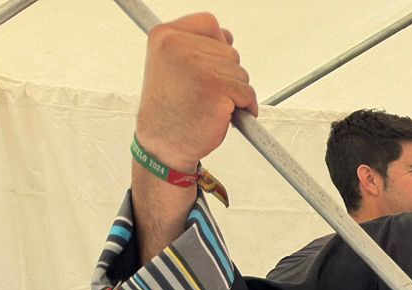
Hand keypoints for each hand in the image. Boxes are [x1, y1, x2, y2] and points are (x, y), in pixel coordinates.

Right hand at [135, 13, 255, 171]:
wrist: (163, 143)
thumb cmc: (170, 108)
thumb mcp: (172, 65)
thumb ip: (196, 46)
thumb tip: (227, 36)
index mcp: (165, 35)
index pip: (210, 24)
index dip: (217, 46)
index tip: (208, 68)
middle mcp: (178, 46)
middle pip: (230, 51)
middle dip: (228, 75)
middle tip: (207, 94)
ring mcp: (197, 65)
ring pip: (241, 72)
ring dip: (236, 93)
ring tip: (213, 105)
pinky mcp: (215, 87)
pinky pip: (248, 92)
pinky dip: (246, 107)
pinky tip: (227, 115)